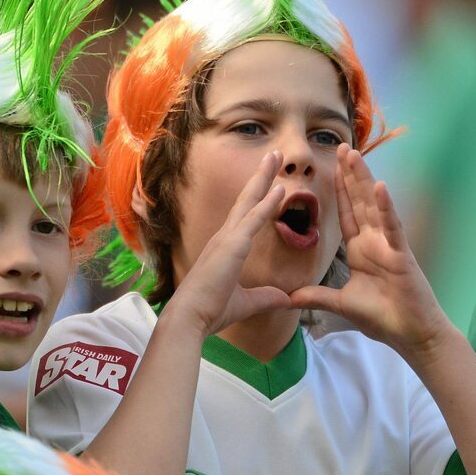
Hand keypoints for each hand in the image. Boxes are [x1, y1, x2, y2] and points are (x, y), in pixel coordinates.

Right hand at [167, 150, 289, 336]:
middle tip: (273, 155)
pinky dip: (267, 204)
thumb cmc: (209, 311)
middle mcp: (224, 238)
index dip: (259, 198)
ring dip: (264, 178)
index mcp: (225, 248)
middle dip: (261, 177)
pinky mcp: (231, 247)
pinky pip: (253, 221)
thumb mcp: (246, 303)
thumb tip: (286, 299)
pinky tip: (280, 189)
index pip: (246, 216)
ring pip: (249, 202)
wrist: (189, 319)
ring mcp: (226, 240)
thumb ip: (265, 298)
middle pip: (246, 200)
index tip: (273, 183)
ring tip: (276, 156)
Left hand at [289, 145, 448, 359]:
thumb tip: (289, 297)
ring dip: (364, 180)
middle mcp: (375, 242)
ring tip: (354, 155)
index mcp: (361, 250)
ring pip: (374, 207)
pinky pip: (392, 227)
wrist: (410, 335)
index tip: (331, 168)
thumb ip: (316, 296)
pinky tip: (380, 187)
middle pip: (360, 202)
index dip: (339, 191)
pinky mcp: (401, 254)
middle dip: (350, 175)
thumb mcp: (341, 305)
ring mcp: (389, 245)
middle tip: (341, 146)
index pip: (347, 214)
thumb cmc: (382, 318)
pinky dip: (386, 208)